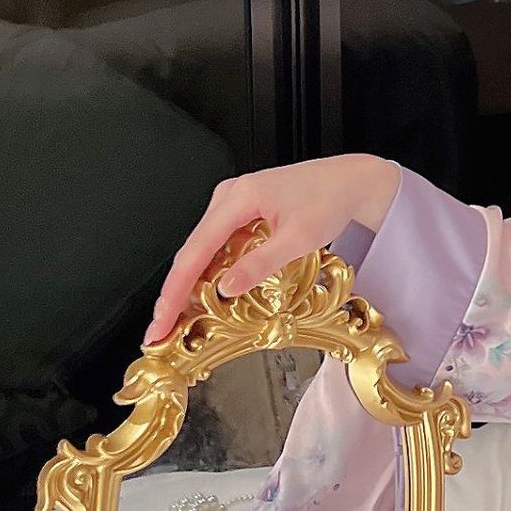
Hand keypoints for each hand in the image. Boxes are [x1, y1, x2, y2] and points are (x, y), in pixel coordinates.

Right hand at [141, 154, 401, 344]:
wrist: (349, 181)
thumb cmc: (330, 201)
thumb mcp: (300, 238)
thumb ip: (260, 263)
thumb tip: (225, 288)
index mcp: (238, 198)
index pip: (196, 250)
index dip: (175, 289)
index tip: (162, 318)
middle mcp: (228, 197)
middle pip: (191, 250)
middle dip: (174, 293)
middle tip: (160, 329)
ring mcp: (232, 203)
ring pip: (203, 249)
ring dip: (190, 284)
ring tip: (177, 319)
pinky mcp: (240, 211)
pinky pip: (217, 244)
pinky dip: (209, 270)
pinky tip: (203, 294)